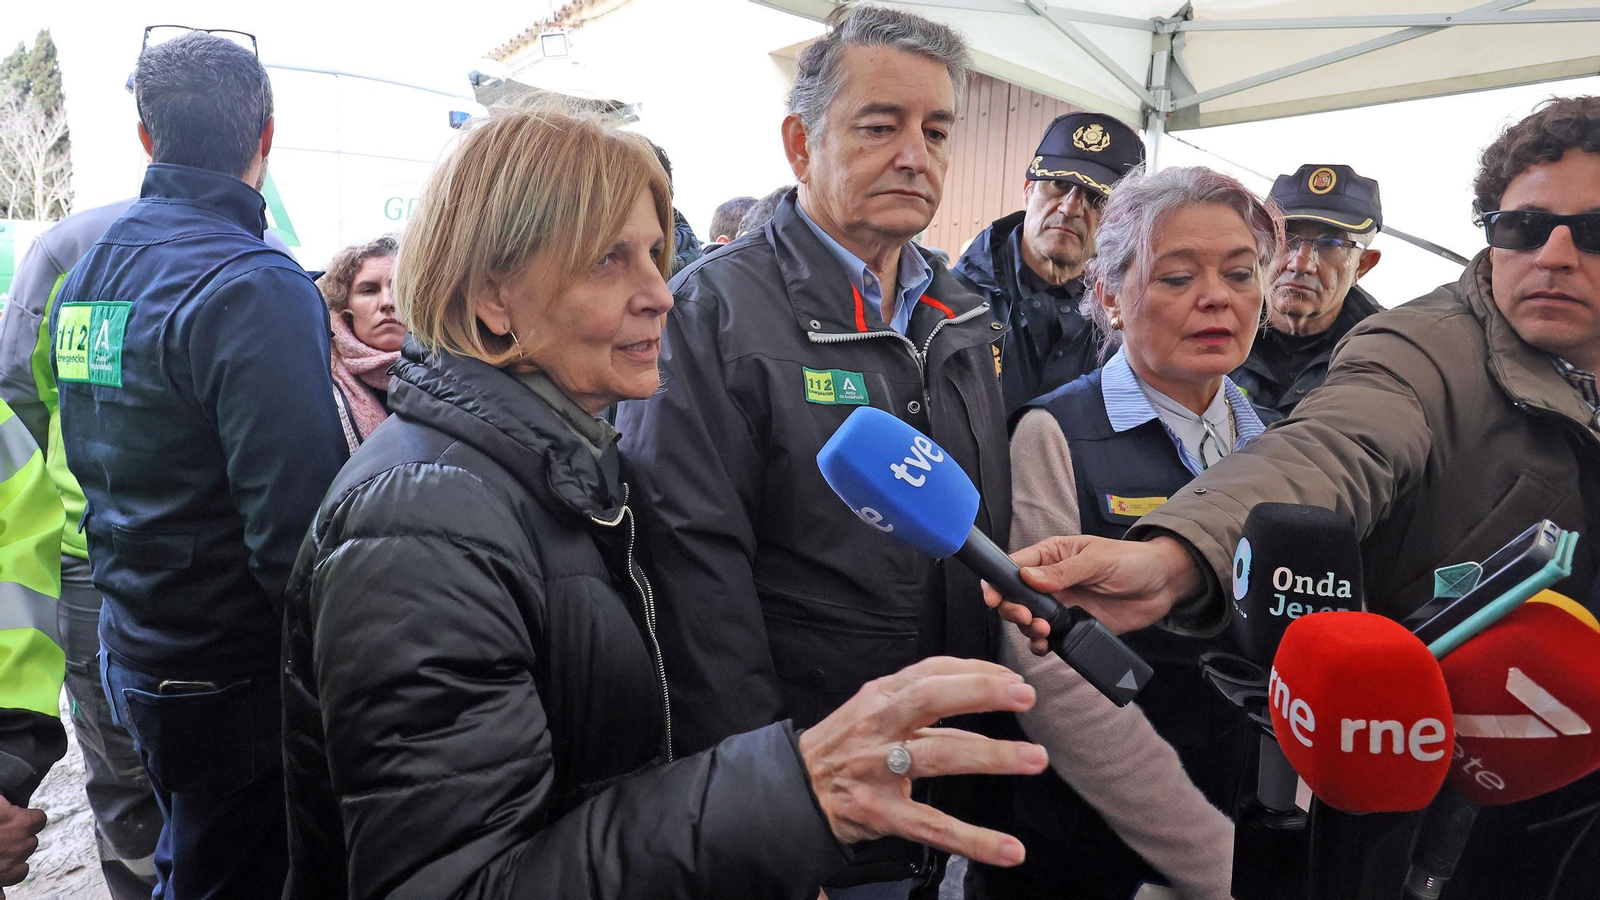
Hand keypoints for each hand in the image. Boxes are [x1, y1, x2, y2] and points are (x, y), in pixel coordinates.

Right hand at [0, 794, 44, 885]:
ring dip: (15, 852)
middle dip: (20, 836)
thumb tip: (4, 798)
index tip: (19, 817)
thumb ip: (2, 800)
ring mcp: (12, 862)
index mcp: (19, 822)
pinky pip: (17, 874)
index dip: (28, 818)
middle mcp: (20, 843)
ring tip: (0, 848)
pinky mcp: (4, 877)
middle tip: (3, 833)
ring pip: (24, 857)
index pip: (39, 819)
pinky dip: (11, 871)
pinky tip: (2, 865)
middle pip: (31, 839)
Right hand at [797, 656, 1047, 867]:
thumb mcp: (871, 710)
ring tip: (1034, 759)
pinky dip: (974, 839)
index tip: (1012, 677)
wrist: (792, 790)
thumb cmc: (842, 746)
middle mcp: (879, 727)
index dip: (974, 670)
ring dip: (990, 756)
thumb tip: (978, 690)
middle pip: (931, 699)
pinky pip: (933, 826)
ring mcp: (879, 769)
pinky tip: (1009, 848)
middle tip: (1026, 697)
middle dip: (981, 693)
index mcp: (879, 697)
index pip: (930, 671)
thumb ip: (918, 703)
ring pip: (940, 757)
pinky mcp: (881, 812)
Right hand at [983, 535, 1202, 654]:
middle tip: (1026, 618)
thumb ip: (1063, 571)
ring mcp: (1060, 606)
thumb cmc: (1131, 561)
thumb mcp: (1097, 561)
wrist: (1163, 586)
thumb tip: (1027, 577)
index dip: (999, 582)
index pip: (1014, 566)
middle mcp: (1050, 582)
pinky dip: (1042, 645)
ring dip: (1028, 629)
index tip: (995, 597)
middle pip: (1015, 597)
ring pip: (1028, 621)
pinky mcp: (1073, 626)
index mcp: (1051, 556)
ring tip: (1042, 631)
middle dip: (1013, 610)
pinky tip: (1045, 646)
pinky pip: (1049, 639)